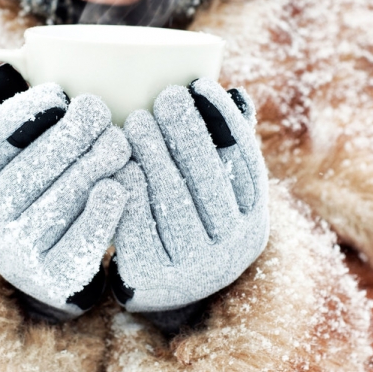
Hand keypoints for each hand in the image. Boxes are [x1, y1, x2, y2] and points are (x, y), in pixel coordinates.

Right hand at [0, 65, 130, 320]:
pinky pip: (79, 244)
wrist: (42, 261)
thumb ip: (23, 120)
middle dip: (68, 137)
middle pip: (28, 171)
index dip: (23, 114)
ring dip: (91, 168)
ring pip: (57, 204)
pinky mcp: (52, 276)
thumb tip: (20, 70)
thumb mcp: (20, 156)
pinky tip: (119, 187)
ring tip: (118, 144)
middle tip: (100, 112)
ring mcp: (18, 251)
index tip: (58, 93)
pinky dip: (102, 214)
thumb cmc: (40, 189)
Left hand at [110, 79, 268, 325]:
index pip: (245, 162)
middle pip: (208, 178)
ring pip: (172, 197)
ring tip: (135, 120)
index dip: (223, 120)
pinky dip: (128, 186)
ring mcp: (195, 267)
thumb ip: (226, 150)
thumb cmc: (189, 223)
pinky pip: (138, 221)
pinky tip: (118, 161)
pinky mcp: (154, 275)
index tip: (200, 84)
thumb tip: (237, 95)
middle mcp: (233, 248)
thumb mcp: (217, 195)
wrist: (162, 287)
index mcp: (253, 222)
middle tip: (165, 96)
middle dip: (186, 131)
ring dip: (154, 152)